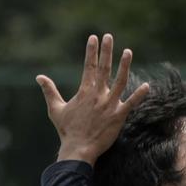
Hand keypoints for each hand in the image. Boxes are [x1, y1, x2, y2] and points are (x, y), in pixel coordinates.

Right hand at [36, 34, 149, 165]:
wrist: (78, 149)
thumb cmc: (67, 130)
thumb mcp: (55, 109)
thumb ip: (49, 91)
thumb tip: (39, 77)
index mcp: (84, 92)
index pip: (88, 66)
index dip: (91, 51)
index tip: (94, 38)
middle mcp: (98, 95)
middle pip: (103, 69)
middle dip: (106, 51)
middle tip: (109, 36)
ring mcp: (109, 105)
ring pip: (120, 81)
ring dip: (124, 66)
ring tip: (128, 51)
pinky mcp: (119, 116)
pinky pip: (131, 103)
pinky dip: (139, 95)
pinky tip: (147, 86)